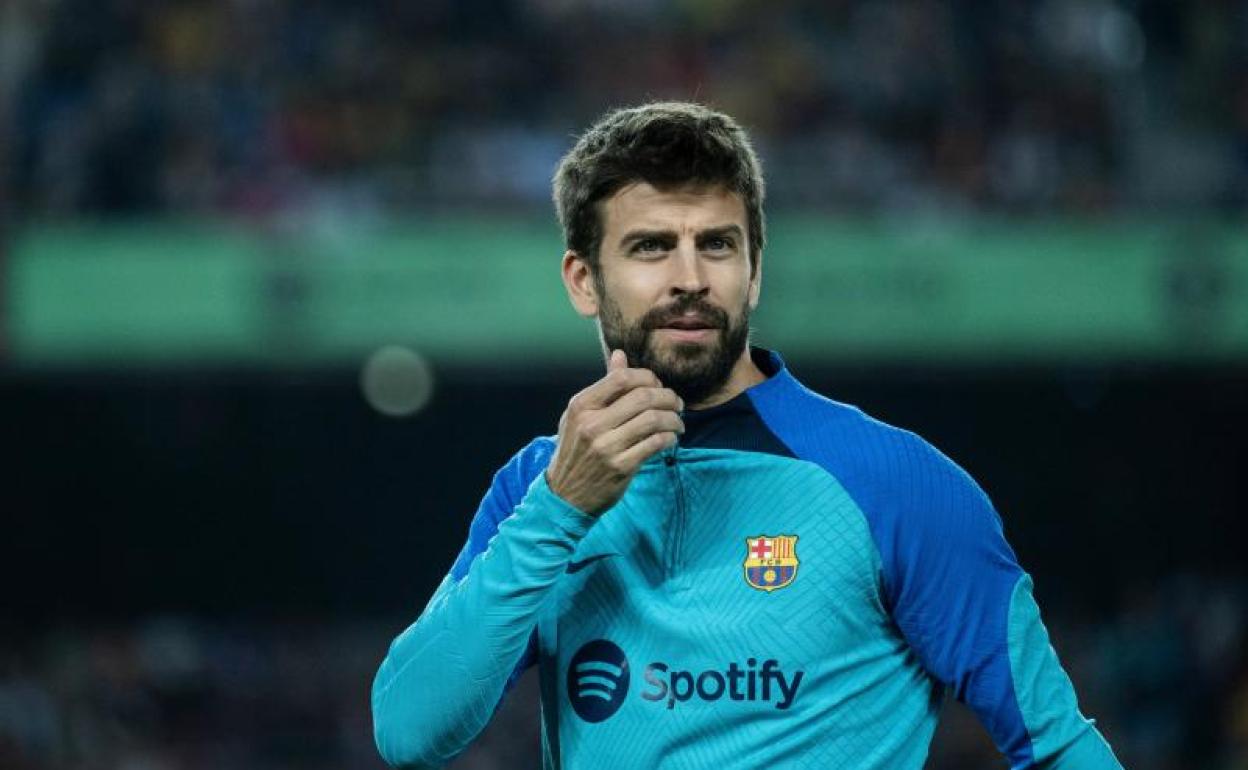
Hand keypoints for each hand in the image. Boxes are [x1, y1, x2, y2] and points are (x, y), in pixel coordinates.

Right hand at [545, 350, 683, 515]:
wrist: (565, 495)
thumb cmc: (576, 451)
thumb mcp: (580, 416)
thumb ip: (603, 386)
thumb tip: (620, 355)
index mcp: (581, 406)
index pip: (622, 378)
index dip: (647, 377)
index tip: (657, 386)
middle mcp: (592, 424)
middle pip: (643, 396)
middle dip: (668, 397)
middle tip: (676, 404)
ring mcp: (606, 447)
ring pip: (654, 419)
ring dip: (674, 418)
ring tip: (677, 422)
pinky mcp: (621, 467)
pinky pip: (656, 443)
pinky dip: (670, 437)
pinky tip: (670, 438)